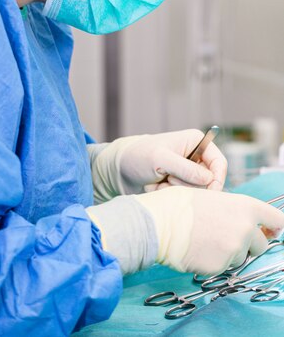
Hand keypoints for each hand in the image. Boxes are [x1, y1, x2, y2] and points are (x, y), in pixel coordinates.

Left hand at [88, 130, 226, 202]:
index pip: (219, 163)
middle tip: (167, 179)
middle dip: (188, 185)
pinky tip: (158, 187)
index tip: (209, 193)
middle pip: (210, 181)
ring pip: (197, 191)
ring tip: (160, 181)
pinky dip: (171, 195)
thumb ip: (185, 169)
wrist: (120, 169)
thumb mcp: (160, 159)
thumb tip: (208, 179)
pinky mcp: (180, 185)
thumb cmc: (138, 156)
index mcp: (196, 142)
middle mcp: (196, 157)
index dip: (217, 179)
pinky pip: (185, 197)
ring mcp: (188, 172)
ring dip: (177, 190)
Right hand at [134, 187, 283, 274]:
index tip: (273, 231)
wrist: (158, 223)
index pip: (276, 219)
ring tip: (204, 240)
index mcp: (245, 207)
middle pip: (260, 244)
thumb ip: (232, 209)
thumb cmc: (179, 204)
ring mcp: (234, 250)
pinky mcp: (220, 268)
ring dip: (228, 252)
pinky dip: (213, 261)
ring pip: (240, 257)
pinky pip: (223, 267)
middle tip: (224, 236)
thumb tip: (240, 220)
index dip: (275, 226)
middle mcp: (245, 229)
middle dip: (248, 243)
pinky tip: (196, 249)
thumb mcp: (210, 196)